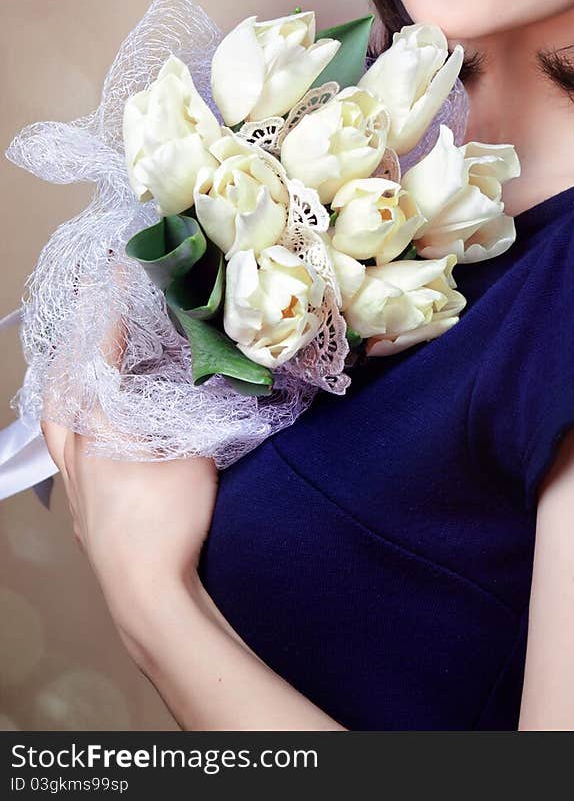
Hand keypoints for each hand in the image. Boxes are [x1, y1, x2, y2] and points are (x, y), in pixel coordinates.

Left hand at [40, 294, 218, 633]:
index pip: (99, 359)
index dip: (108, 317)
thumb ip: (198, 411)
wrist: (149, 595)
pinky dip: (76, 437)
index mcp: (100, 430)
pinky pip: (68, 463)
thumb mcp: (194, 451)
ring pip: (58, 432)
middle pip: (60, 394)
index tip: (116, 279)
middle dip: (72, 355)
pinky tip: (95, 441)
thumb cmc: (170, 519)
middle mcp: (78, 456)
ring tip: (80, 377)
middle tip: (86, 325)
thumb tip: (214, 378)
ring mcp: (76, 492)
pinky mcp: (84, 520)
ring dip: (66, 398)